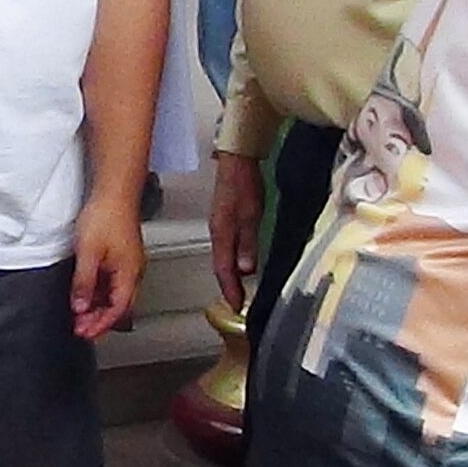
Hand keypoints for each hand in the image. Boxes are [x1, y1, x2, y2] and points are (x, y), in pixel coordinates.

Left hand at [71, 190, 144, 338]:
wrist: (115, 191)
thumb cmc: (106, 215)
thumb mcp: (88, 253)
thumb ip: (84, 283)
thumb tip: (80, 307)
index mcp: (129, 275)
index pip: (117, 311)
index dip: (100, 325)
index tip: (84, 333)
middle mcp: (133, 272)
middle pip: (119, 307)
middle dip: (100, 321)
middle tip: (80, 328)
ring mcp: (128, 264)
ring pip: (115, 296)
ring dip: (99, 307)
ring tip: (80, 314)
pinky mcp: (122, 256)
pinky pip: (113, 283)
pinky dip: (100, 293)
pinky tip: (87, 293)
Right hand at [209, 153, 263, 310]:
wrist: (236, 159)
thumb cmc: (243, 183)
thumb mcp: (251, 214)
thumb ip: (248, 242)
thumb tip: (245, 270)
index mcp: (221, 233)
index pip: (224, 269)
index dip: (230, 289)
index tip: (237, 306)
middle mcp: (217, 232)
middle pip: (220, 266)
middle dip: (228, 286)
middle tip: (237, 304)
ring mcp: (219, 226)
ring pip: (222, 257)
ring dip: (229, 275)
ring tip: (237, 290)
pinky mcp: (225, 219)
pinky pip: (227, 246)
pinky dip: (231, 261)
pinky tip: (240, 264)